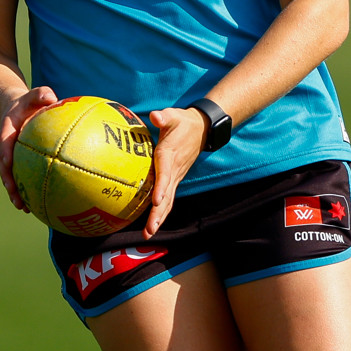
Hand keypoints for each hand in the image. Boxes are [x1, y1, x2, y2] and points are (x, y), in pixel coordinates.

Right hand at [0, 86, 58, 210]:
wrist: (17, 108)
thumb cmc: (29, 102)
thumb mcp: (33, 94)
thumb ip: (40, 93)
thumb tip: (51, 96)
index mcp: (8, 129)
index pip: (4, 141)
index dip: (4, 151)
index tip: (7, 161)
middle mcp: (7, 146)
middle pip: (4, 165)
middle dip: (8, 180)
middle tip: (14, 193)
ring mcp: (11, 156)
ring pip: (11, 176)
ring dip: (15, 192)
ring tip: (23, 207)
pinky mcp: (18, 163)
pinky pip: (21, 177)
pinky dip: (26, 190)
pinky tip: (37, 205)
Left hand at [142, 106, 206, 239]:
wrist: (201, 129)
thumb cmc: (183, 122)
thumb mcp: (174, 116)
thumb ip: (164, 117)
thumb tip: (155, 116)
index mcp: (170, 155)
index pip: (165, 174)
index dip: (161, 187)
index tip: (156, 200)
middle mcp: (174, 170)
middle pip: (166, 196)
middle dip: (158, 214)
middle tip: (149, 230)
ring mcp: (176, 177)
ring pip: (168, 201)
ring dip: (159, 218)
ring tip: (149, 234)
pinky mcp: (175, 179)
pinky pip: (168, 199)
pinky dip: (161, 213)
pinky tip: (153, 224)